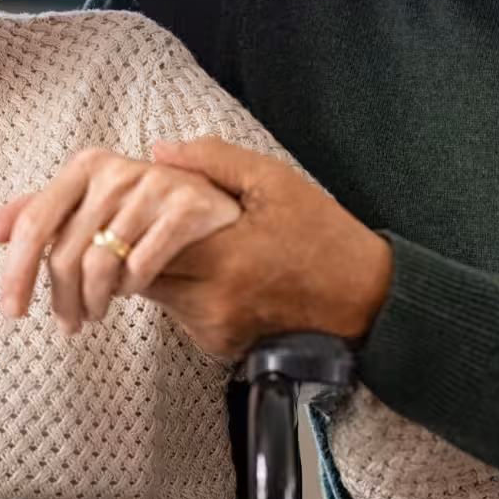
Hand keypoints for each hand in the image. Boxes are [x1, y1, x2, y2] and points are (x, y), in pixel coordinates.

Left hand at [0, 146, 242, 333]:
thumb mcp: (92, 206)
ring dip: (93, 302)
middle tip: (68, 325)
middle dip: (61, 300)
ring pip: (100, 267)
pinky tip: (131, 292)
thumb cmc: (144, 212)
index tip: (12, 311)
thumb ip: (44, 215)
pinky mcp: (186, 208)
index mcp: (86, 166)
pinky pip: (141, 267)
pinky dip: (131, 289)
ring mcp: (153, 186)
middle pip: (65, 254)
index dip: (16, 270)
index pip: (35, 222)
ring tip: (96, 314)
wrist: (218, 205)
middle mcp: (116, 170)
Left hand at [140, 137, 393, 358]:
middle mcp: (211, 302)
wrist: (365, 299)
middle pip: (140, 274)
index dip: (132, 222)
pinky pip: (180, 314)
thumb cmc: (323, 235)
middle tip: (151, 219)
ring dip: (157, 269)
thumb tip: (159, 151)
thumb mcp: (275, 182)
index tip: (138, 202)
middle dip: (137, 246)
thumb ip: (213, 161)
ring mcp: (214, 330)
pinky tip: (207, 269)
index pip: (141, 245)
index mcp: (223, 258)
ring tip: (186, 241)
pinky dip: (182, 291)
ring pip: (157, 296)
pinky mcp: (220, 346)